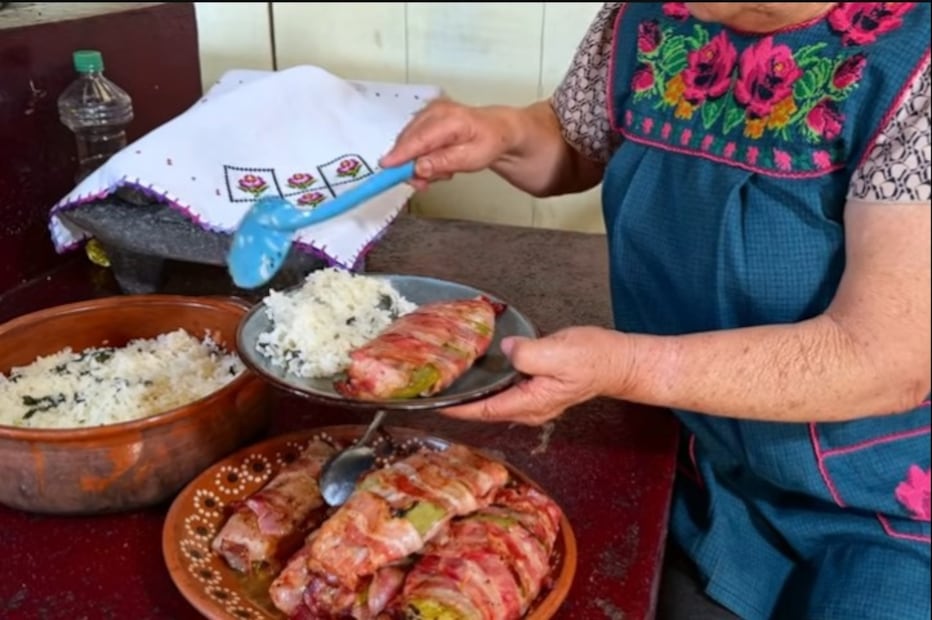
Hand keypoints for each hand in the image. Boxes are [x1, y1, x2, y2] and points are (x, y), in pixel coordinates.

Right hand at [380, 99, 516, 190]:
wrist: (497, 130)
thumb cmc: (488, 142)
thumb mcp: (472, 159)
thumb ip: (444, 162)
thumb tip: (419, 167)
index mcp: (450, 118)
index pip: (418, 139)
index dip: (400, 155)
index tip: (386, 168)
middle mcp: (435, 110)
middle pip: (409, 141)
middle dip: (411, 165)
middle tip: (424, 183)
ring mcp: (428, 112)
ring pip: (409, 142)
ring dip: (418, 162)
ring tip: (441, 170)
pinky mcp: (424, 117)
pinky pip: (413, 140)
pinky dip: (420, 155)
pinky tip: (435, 161)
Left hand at [442, 326, 628, 425]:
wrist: (617, 362)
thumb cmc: (594, 359)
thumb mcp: (560, 353)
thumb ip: (529, 354)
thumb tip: (507, 349)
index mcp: (530, 402)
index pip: (484, 410)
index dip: (457, 408)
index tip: (434, 403)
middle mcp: (528, 408)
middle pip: (484, 409)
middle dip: (460, 400)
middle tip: (436, 384)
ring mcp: (533, 402)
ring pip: (493, 401)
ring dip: (473, 392)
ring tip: (451, 377)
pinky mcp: (536, 391)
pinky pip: (505, 391)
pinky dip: (489, 383)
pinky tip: (480, 370)